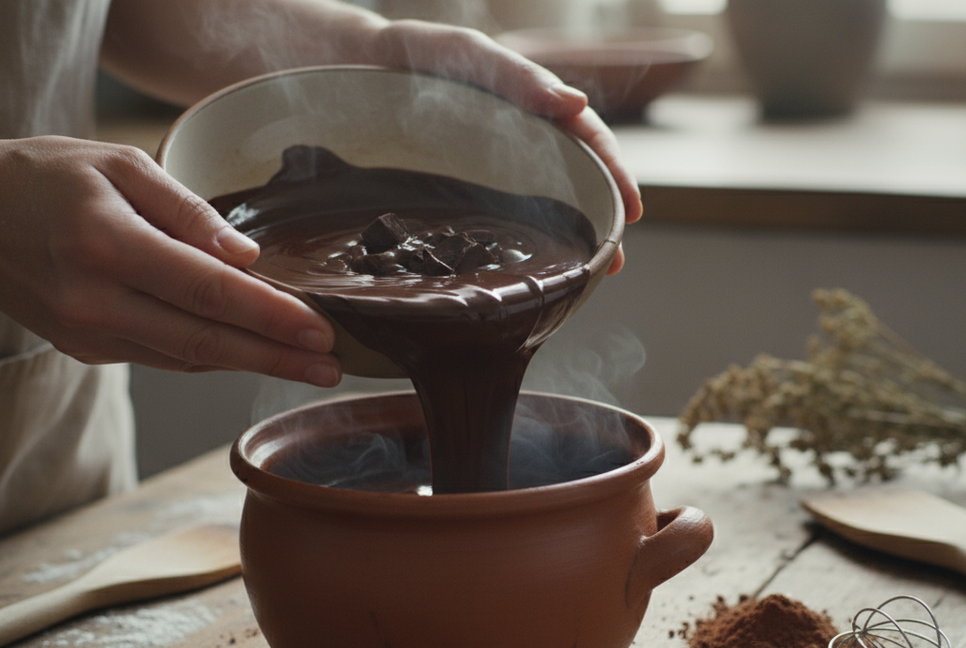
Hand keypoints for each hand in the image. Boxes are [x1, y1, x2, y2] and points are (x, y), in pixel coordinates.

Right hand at [0, 136, 341, 385]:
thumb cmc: (48, 177)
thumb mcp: (120, 165)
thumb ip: (188, 212)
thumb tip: (246, 258)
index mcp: (107, 245)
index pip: (208, 292)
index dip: (271, 316)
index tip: (322, 330)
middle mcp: (94, 300)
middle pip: (205, 341)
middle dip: (276, 358)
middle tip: (333, 369)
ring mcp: (86, 333)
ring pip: (186, 357)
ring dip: (250, 364)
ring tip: (307, 366)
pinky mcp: (84, 348)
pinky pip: (163, 356)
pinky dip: (210, 355)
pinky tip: (250, 352)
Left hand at [369, 19, 640, 273]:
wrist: (333, 66)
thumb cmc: (403, 53)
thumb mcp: (459, 51)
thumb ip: (514, 75)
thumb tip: (576, 104)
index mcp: (523, 105)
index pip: (583, 138)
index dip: (612, 173)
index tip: (632, 212)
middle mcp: (509, 142)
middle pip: (568, 182)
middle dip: (596, 221)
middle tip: (612, 264)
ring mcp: (479, 172)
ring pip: (532, 210)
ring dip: (561, 242)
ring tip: (581, 278)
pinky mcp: (446, 196)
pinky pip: (487, 224)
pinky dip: (510, 248)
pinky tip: (517, 272)